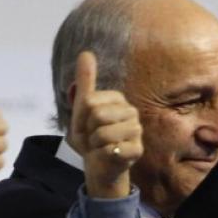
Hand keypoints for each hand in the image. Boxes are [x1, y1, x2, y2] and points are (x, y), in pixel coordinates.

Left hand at [68, 51, 142, 198]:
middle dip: (88, 131)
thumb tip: (86, 52)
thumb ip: (85, 82)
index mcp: (118, 99)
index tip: (86, 125)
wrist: (99, 165)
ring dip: (95, 144)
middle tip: (93, 137)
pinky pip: (110, 149)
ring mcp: (137, 131)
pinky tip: (109, 156)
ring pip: (102, 133)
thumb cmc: (91, 136)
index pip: (89, 101)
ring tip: (100, 146)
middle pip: (97, 115)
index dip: (80, 117)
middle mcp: (131, 111)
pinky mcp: (137, 150)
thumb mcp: (82, 109)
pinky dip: (102, 155)